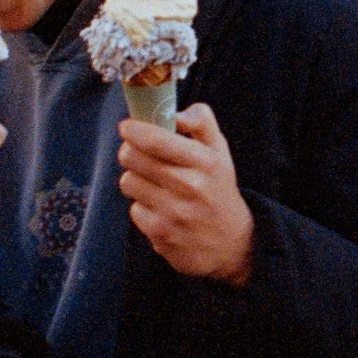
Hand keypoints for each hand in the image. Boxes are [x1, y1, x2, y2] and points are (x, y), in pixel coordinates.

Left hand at [117, 103, 255, 285]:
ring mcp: (174, 213)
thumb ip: (202, 123)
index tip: (126, 127)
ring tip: (153, 183)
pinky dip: (143, 207)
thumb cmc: (219, 190)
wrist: (231, 244)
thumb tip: (176, 113)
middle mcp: (191, 187)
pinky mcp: (161, 235)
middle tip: (137, 153)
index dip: (134, 130)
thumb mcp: (220, 153)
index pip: (158, 140)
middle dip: (130, 151)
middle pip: (133, 158)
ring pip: (128, 182)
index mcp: (206, 163)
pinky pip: (134, 209)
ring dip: (135, 179)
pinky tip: (160, 209)